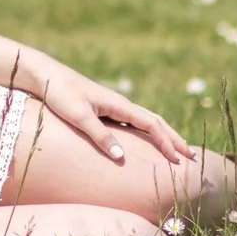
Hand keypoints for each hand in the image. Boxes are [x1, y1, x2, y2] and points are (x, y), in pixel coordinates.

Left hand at [37, 70, 191, 164]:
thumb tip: (121, 158)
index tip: (178, 159)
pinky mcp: (105, 109)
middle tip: (191, 156)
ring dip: (163, 135)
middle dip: (173, 139)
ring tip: (176, 150)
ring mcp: (114, 106)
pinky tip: (146, 142)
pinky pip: (133, 123)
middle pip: (155, 121)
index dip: (166, 142)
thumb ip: (99, 136)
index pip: (151, 124)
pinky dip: (147, 132)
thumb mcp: (79, 116)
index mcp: (119, 104)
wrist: (46, 76)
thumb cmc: (60, 94)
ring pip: (146, 121)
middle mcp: (121, 104)